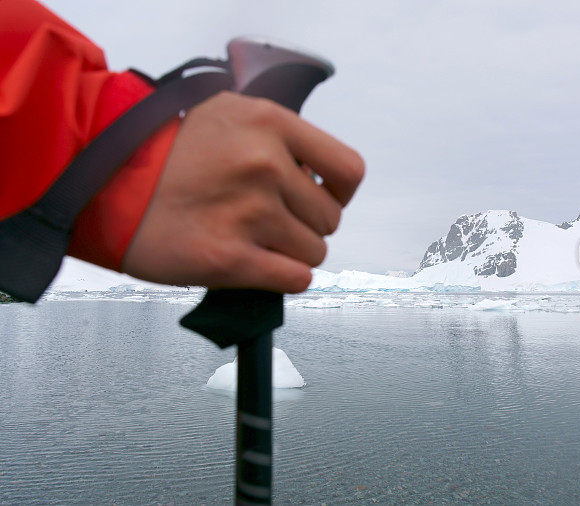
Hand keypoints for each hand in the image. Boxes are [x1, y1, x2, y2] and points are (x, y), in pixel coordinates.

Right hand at [121, 91, 363, 292]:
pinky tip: (258, 264)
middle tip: (268, 220)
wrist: (104, 182)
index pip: (348, 171)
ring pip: (314, 252)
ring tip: (254, 240)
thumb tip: (318, 178)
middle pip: (329, 219)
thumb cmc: (168, 150)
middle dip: (305, 224)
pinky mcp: (229, 258)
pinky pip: (295, 279)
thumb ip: (281, 137)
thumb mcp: (230, 114)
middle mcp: (264, 165)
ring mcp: (249, 213)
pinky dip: (282, 277)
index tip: (318, 197)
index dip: (338, 192)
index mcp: (271, 124)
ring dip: (290, 253)